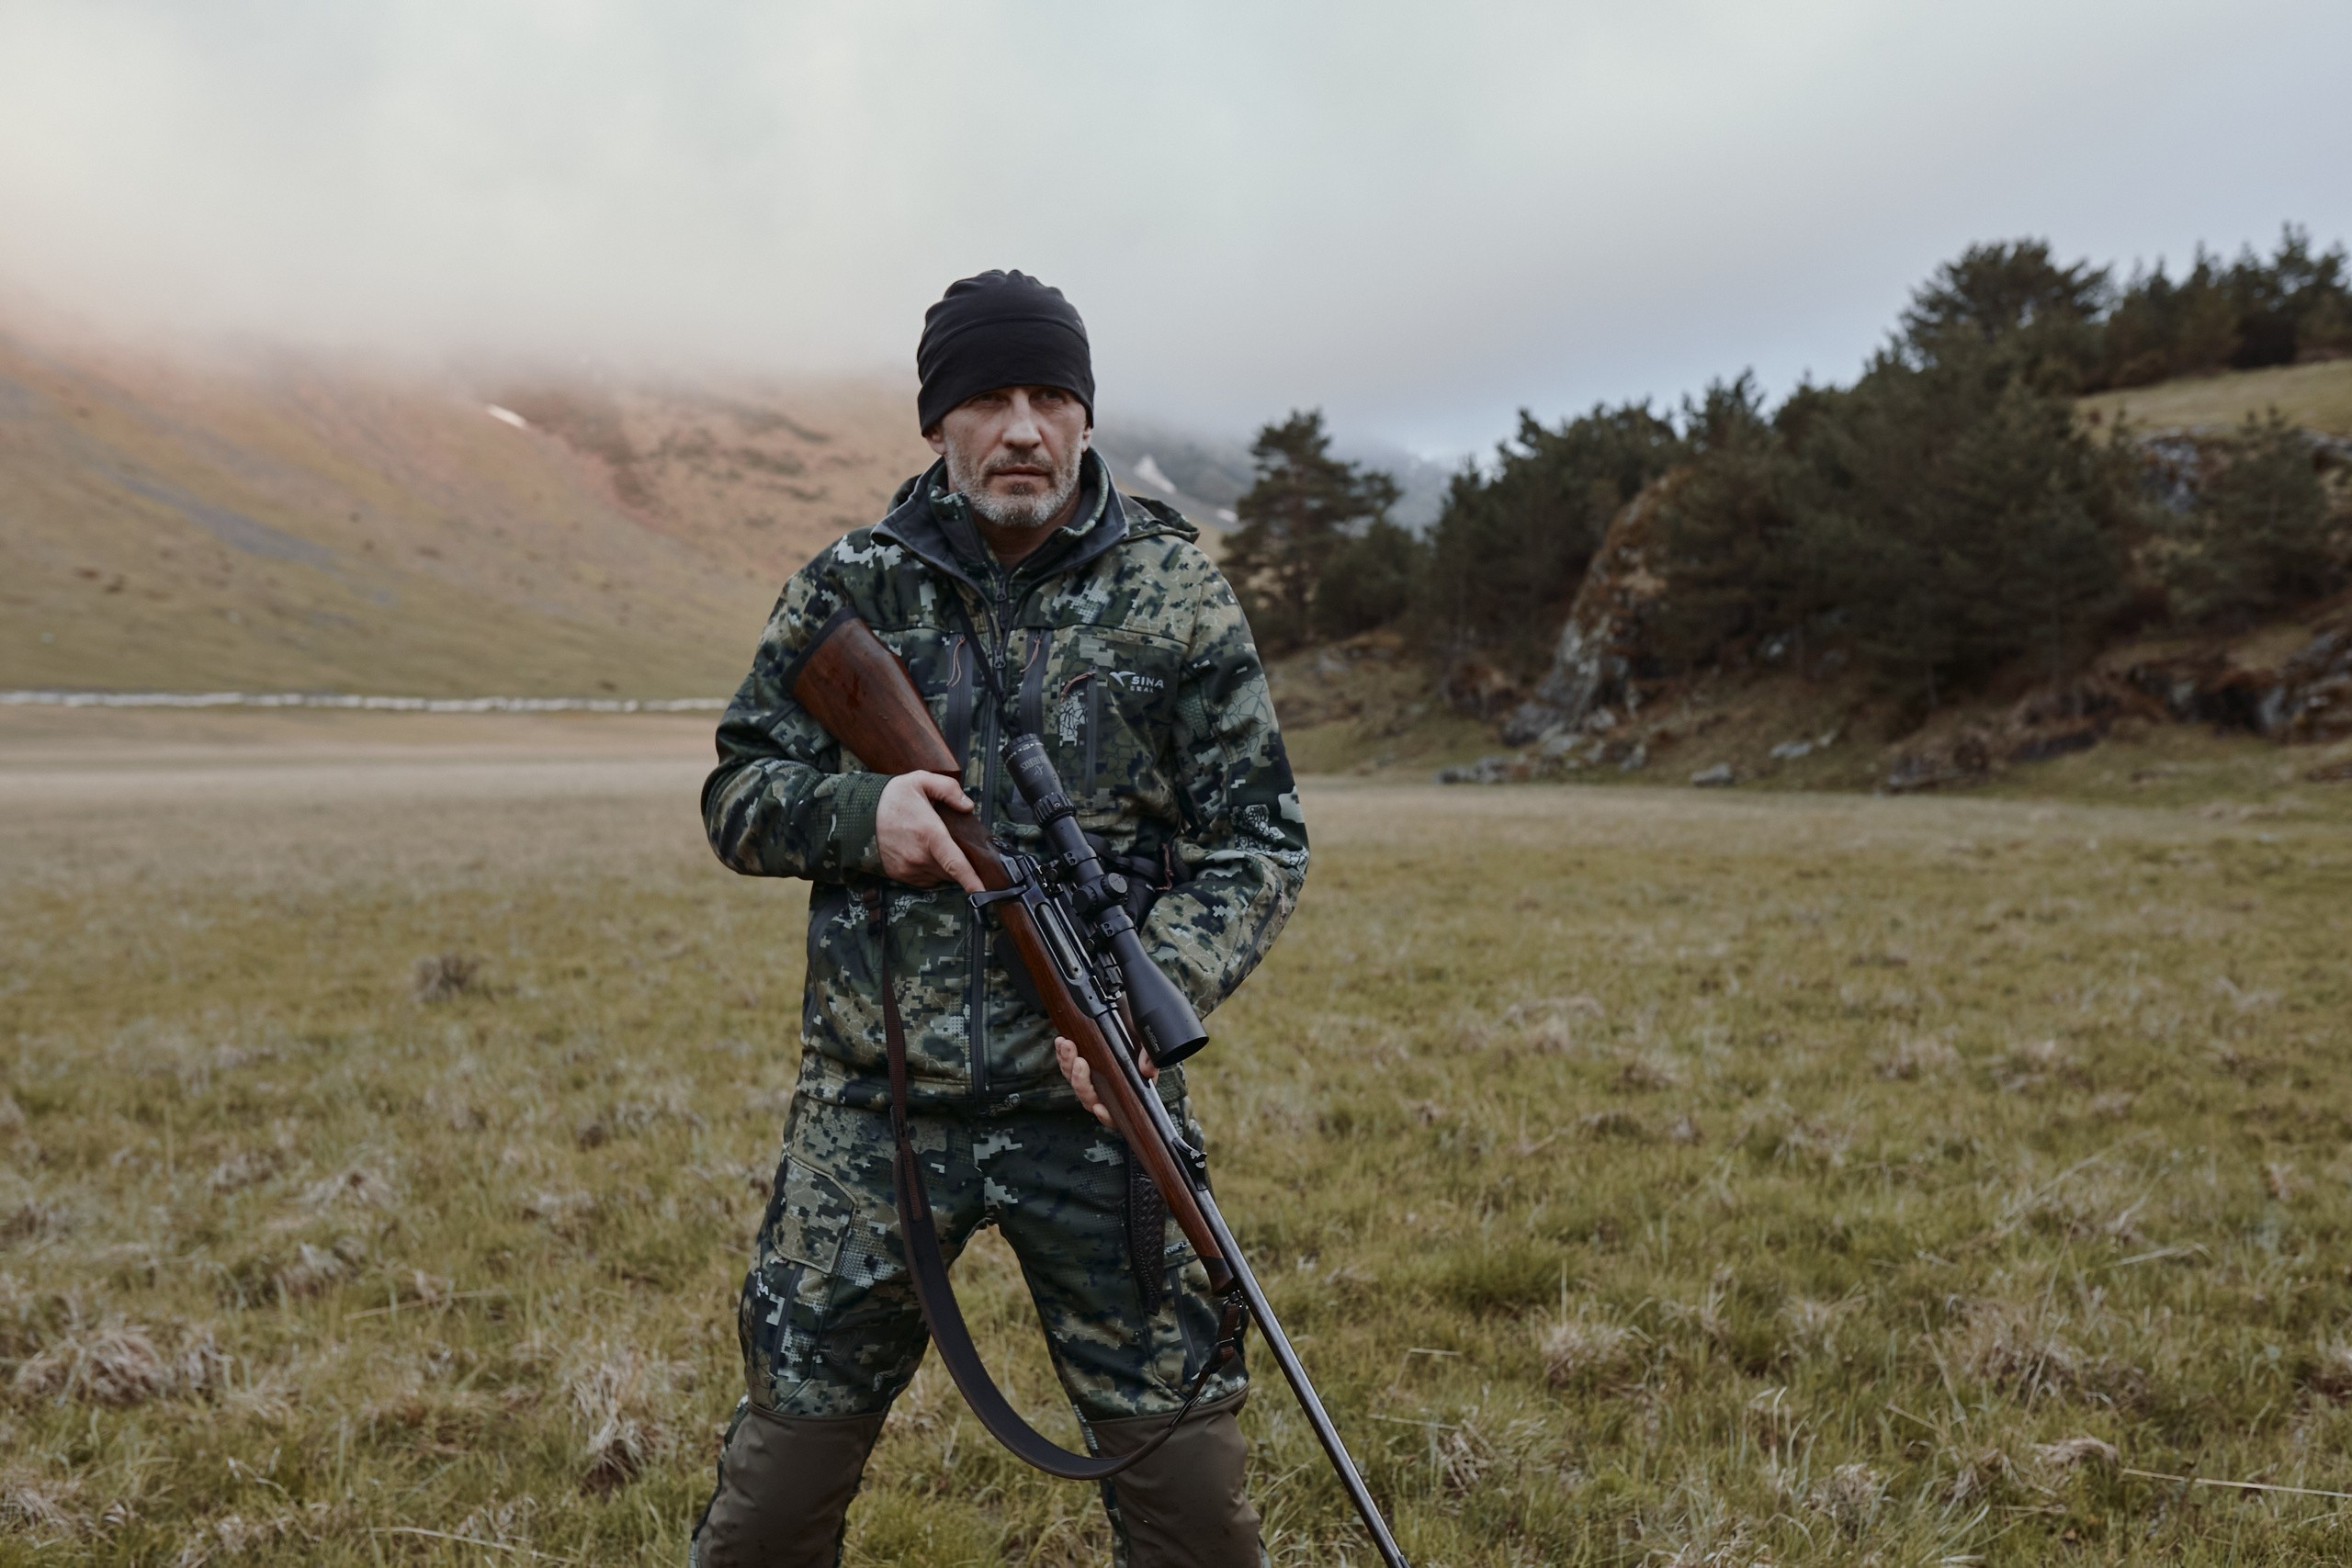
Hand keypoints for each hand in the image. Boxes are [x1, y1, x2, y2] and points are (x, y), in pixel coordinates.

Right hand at [876, 771, 982, 891]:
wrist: (856, 814)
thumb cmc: (890, 797)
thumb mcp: (920, 781)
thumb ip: (949, 789)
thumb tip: (967, 805)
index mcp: (929, 834)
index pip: (955, 863)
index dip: (972, 880)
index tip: (984, 891)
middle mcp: (919, 857)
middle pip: (952, 870)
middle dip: (960, 862)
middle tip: (955, 842)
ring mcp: (909, 869)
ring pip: (940, 876)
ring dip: (945, 866)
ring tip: (936, 845)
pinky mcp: (900, 875)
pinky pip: (925, 879)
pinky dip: (931, 870)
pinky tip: (925, 853)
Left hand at [1056, 1033, 1155, 1129]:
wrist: (1130, 1026)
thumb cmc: (1141, 1043)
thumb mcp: (1151, 1048)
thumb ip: (1151, 1058)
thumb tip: (1147, 1070)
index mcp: (1125, 1094)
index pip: (1114, 1115)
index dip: (1106, 1115)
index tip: (1098, 1106)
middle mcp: (1106, 1092)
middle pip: (1088, 1097)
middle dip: (1080, 1080)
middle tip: (1078, 1060)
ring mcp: (1091, 1081)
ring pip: (1075, 1081)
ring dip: (1068, 1064)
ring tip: (1067, 1045)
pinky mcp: (1079, 1067)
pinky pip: (1067, 1068)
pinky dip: (1063, 1056)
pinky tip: (1061, 1043)